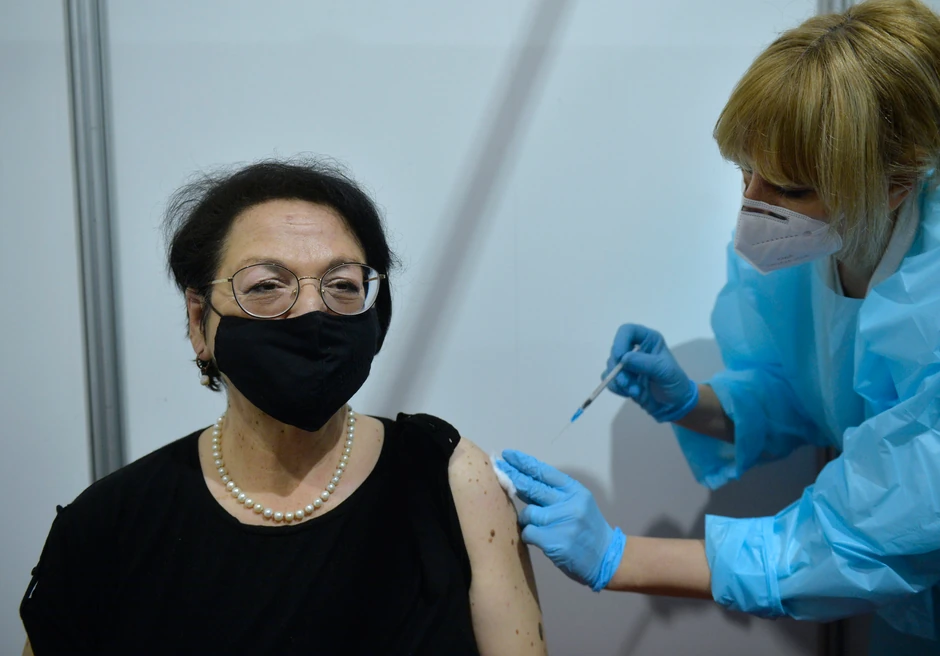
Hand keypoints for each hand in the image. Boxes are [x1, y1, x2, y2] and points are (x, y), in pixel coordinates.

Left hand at [496, 449, 625, 591]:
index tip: (508, 455)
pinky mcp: (555, 541)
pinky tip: (540, 540)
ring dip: (527, 520)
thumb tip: (521, 483)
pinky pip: (529, 532)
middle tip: (499, 469)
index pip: (544, 472)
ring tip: (538, 528)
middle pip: (532, 487)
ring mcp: (563, 521)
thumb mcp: (577, 505)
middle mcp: (570, 502)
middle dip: (513, 477)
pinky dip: (529, 536)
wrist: (606, 558)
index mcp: (575, 491)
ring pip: (528, 513)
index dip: (524, 463)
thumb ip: (553, 495)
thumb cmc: (587, 530)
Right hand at [604, 323, 697, 422]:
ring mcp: (628, 364)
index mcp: (648, 340)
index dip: (620, 341)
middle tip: (627, 383)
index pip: (627, 331)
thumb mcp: (665, 371)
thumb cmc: (674, 383)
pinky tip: (629, 394)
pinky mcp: (622, 378)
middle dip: (619, 369)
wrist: (674, 405)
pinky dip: (617, 388)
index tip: (620, 357)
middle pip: (615, 350)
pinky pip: (610, 380)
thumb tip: (623, 358)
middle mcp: (635, 349)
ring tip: (635, 392)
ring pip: (611, 367)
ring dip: (620, 381)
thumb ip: (645, 363)